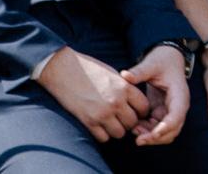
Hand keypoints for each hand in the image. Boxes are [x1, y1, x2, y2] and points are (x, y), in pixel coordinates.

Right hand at [37, 47, 152, 142]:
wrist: (63, 70)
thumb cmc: (89, 69)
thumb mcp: (113, 75)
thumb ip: (125, 89)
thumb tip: (134, 104)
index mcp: (125, 87)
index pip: (144, 107)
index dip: (141, 111)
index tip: (136, 112)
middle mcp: (116, 101)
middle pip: (133, 122)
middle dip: (128, 122)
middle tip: (121, 119)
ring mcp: (102, 113)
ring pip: (119, 133)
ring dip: (115, 129)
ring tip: (109, 122)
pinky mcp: (88, 122)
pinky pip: (103, 138)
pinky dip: (102, 134)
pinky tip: (98, 126)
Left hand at [122, 44, 189, 145]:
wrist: (167, 58)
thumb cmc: (162, 60)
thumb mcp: (151, 64)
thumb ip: (139, 71)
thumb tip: (124, 75)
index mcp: (179, 94)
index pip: (177, 115)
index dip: (165, 127)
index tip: (152, 135)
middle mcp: (179, 105)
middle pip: (173, 129)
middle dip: (156, 137)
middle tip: (138, 139)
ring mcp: (171, 110)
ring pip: (166, 133)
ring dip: (151, 136)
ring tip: (134, 131)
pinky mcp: (163, 112)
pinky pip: (157, 128)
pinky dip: (147, 132)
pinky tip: (135, 127)